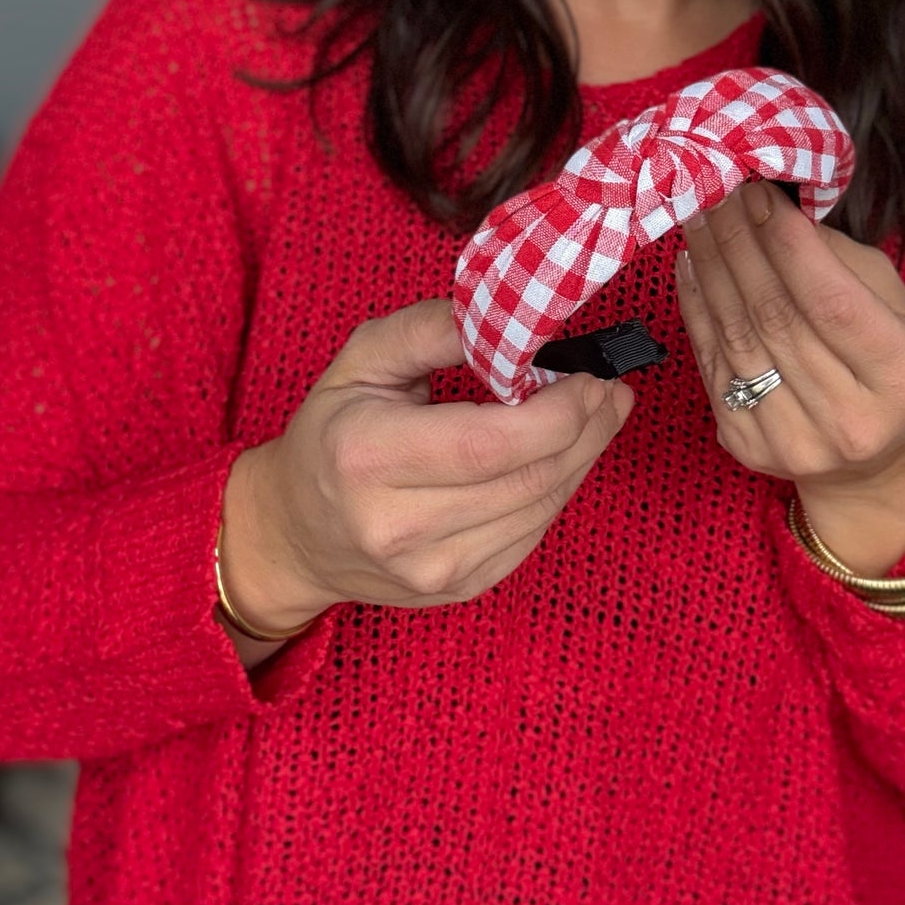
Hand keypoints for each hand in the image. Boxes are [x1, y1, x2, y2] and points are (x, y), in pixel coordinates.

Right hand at [220, 297, 633, 644]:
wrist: (295, 533)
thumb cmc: (332, 433)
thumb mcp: (363, 360)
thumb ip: (432, 329)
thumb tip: (509, 314)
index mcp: (370, 458)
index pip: (490, 443)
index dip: (557, 411)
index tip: (587, 373)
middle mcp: (400, 526)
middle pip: (528, 479)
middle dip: (586, 429)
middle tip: (610, 387)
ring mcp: (433, 569)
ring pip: (540, 510)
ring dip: (584, 457)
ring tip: (602, 413)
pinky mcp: (460, 590)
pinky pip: (532, 534)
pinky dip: (558, 489)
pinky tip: (566, 455)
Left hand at [674, 180, 904, 572]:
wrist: (876, 462)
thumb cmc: (887, 365)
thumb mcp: (893, 306)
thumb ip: (838, 260)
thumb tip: (773, 208)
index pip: (831, 300)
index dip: (787, 243)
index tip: (757, 192)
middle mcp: (852, 419)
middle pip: (777, 315)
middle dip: (739, 243)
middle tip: (714, 190)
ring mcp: (796, 441)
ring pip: (737, 337)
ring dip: (710, 269)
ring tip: (697, 218)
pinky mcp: (749, 448)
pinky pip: (712, 364)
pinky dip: (697, 308)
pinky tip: (691, 267)